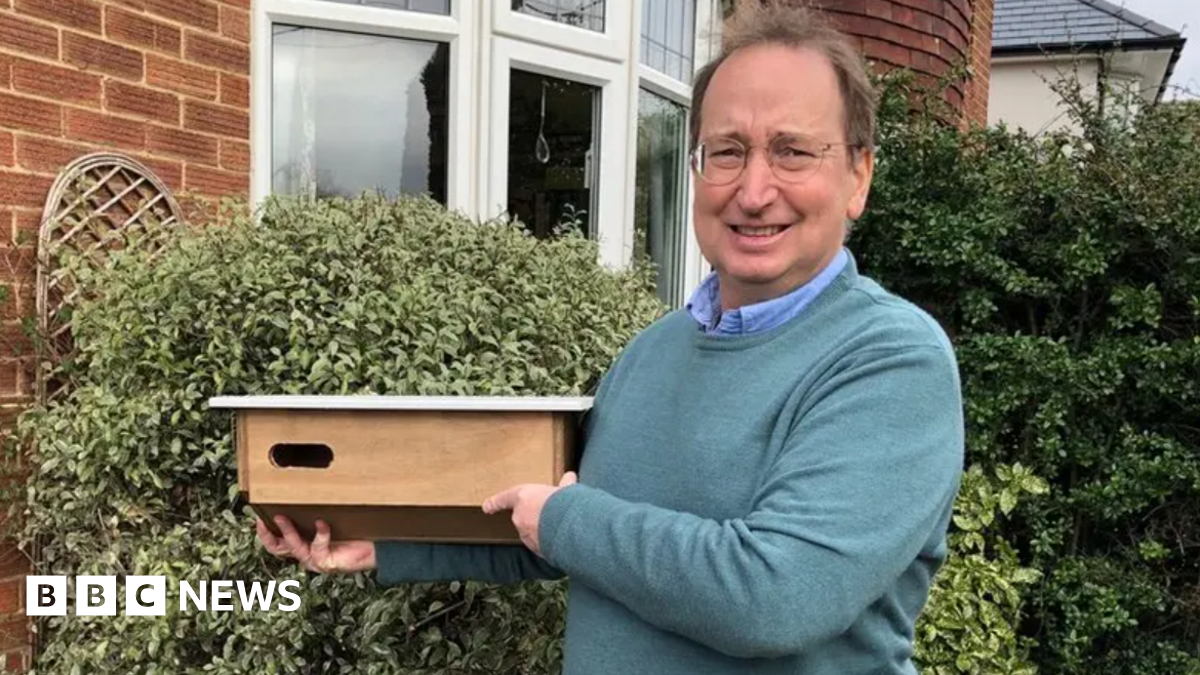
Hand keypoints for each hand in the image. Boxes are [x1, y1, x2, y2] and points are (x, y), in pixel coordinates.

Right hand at [256, 515, 376, 573]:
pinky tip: (321, 523)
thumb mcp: (331, 522)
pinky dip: (319, 534)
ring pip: (294, 547)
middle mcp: (306, 555)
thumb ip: (317, 513)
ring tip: (282, 517)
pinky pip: (318, 547)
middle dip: (269, 533)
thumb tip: (308, 488)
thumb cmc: (354, 535)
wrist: (373, 551)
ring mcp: (315, 561)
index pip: (276, 543)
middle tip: (266, 517)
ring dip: (288, 531)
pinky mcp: (327, 563)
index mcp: (303, 546)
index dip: (264, 533)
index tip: (257, 518)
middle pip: (278, 548)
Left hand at [482, 471, 577, 555]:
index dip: (495, 503)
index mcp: (523, 498)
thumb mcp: (564, 490)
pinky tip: (560, 538)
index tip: (486, 507)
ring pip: (531, 532)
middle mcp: (520, 517)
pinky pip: (540, 544)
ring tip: (559, 526)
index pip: (504, 499)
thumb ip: (564, 485)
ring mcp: (526, 535)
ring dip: (542, 529)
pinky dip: (548, 542)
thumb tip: (569, 477)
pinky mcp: (536, 549)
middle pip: (523, 517)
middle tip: (550, 512)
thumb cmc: (563, 505)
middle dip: (535, 515)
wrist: (569, 528)